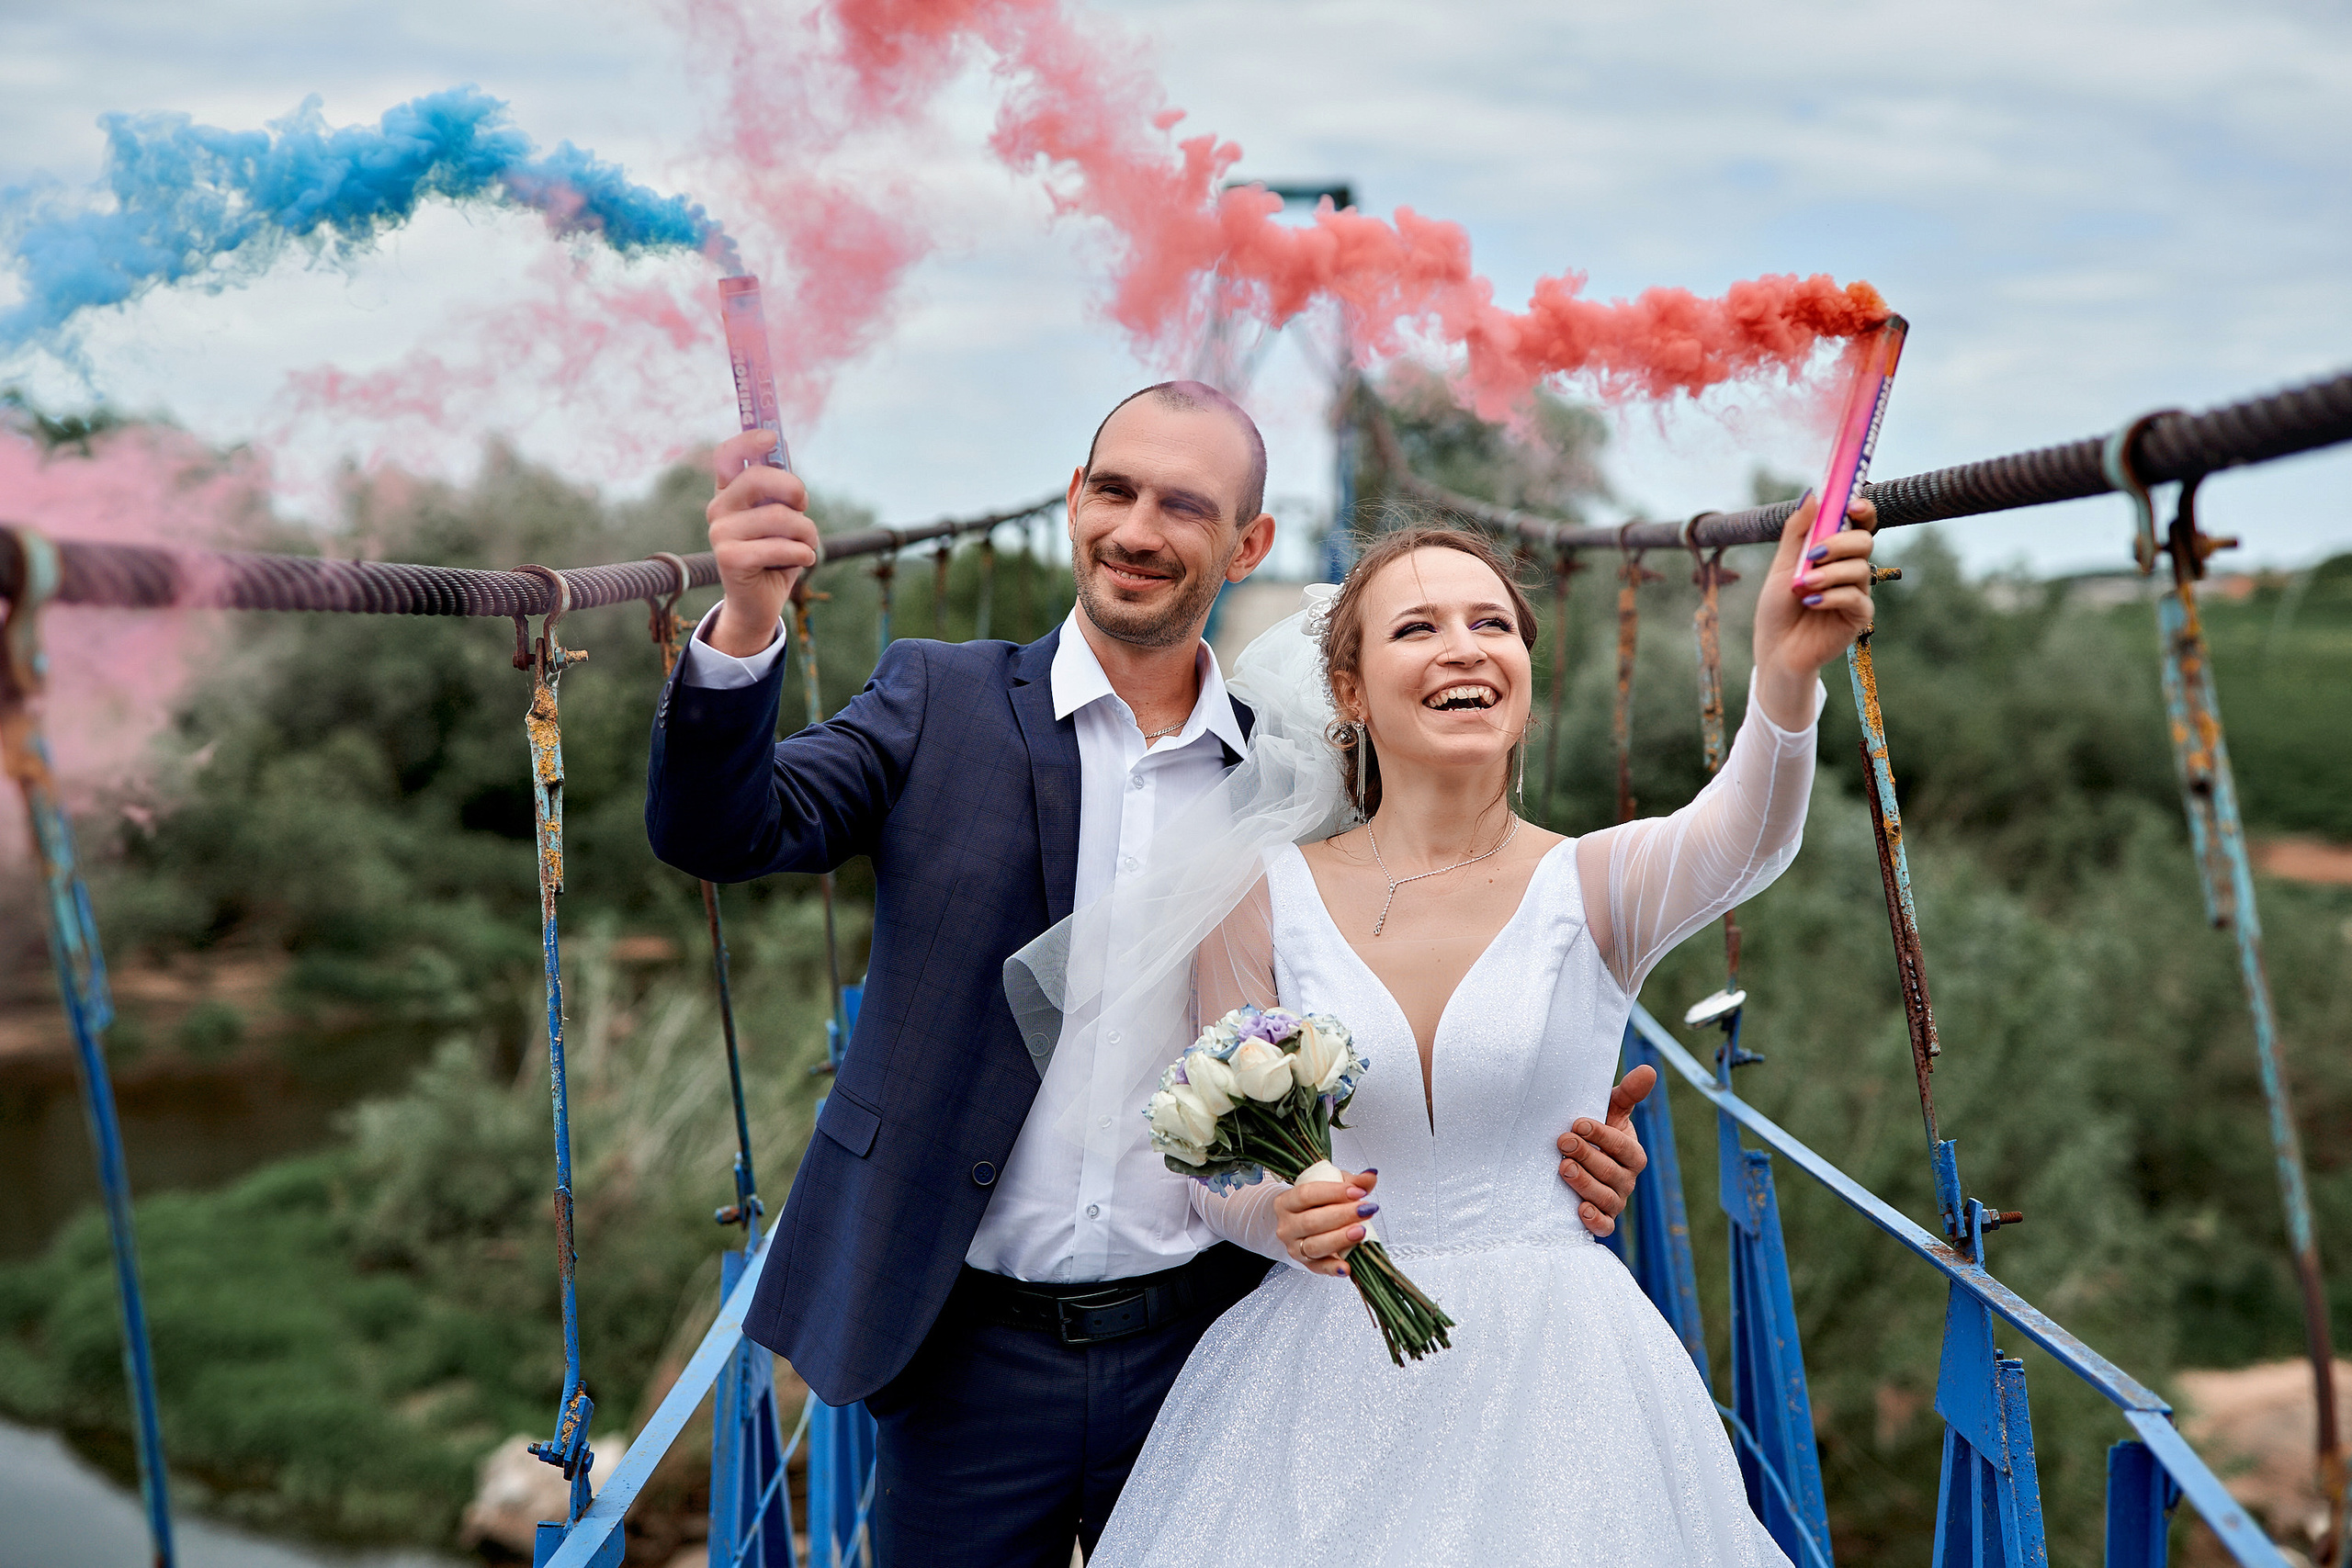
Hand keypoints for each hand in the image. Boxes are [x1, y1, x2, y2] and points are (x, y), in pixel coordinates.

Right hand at [705, 429, 820, 657]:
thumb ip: (781, 489)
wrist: (760, 603)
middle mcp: (718, 509)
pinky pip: (779, 547)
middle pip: (757, 479)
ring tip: (807, 544)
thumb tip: (781, 447)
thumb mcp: (783, 518)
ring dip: (807, 532)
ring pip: (778, 517)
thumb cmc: (776, 555)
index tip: (771, 438)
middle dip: (793, 489)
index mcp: (729, 493)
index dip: (747, 441)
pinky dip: (803, 554)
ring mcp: (719, 533)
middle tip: (804, 505)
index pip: (726, 455)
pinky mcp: (729, 558)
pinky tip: (803, 560)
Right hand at [1274, 1167, 1379, 1277]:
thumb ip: (1351, 1182)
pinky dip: (1333, 1268)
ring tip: (1360, 1232)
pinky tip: (1347, 1266)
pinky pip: (1319, 1268)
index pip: (1306, 1194)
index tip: (1358, 1192)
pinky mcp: (1306, 1264)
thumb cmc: (1314, 1204)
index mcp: (1287, 1202)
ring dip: (1339, 1239)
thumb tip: (1371, 1176)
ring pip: (1314, 1245)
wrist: (1298, 1224)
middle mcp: (1287, 1226)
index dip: (1333, 1193)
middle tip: (1365, 1210)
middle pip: (1312, 1221)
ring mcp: (1295, 1247)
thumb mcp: (1329, 1186)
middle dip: (1342, 1216)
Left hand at [1556, 1064, 1654, 1236]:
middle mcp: (1627, 1179)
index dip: (1602, 1135)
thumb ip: (1628, 1093)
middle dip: (1587, 1156)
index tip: (1578, 1123)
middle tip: (1563, 1142)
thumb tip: (1649, 1070)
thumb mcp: (1609, 1110)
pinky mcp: (1603, 1220)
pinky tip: (1580, 1209)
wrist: (1574, 1160)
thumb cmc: (1593, 1131)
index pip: (1622, 1146)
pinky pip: (1605, 1227)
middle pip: (1612, 1172)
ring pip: (1607, 1198)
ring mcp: (1616, 1201)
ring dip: (1585, 1184)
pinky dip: (1595, 1220)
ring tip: (1563, 1168)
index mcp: (1632, 1153)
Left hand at [1750, 492, 1876, 728]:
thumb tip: (1812, 495)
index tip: (1852, 505)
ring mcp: (1856, 593)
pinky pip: (1856, 598)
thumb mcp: (1782, 567)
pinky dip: (1831, 596)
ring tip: (1802, 586)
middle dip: (1840, 543)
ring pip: (1860, 569)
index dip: (1862, 510)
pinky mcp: (1858, 617)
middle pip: (1864, 542)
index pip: (1858, 524)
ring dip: (1829, 574)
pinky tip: (1810, 602)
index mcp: (1835, 553)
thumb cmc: (1777, 608)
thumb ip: (1797, 533)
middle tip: (1814, 554)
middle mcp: (1850, 569)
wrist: (1774, 649)